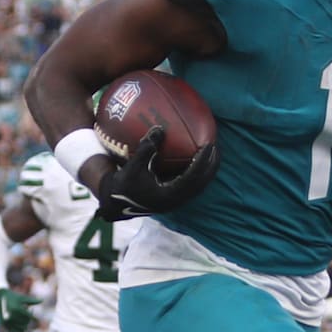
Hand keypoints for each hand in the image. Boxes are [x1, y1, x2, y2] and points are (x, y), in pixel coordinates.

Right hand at [0, 288, 40, 331]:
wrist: (0, 298)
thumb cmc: (13, 297)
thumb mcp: (22, 297)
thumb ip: (32, 301)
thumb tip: (42, 300)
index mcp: (16, 309)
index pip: (28, 316)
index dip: (31, 313)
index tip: (31, 309)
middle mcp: (11, 316)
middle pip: (25, 322)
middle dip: (28, 318)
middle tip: (27, 314)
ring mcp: (7, 321)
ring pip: (20, 328)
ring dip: (25, 325)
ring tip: (25, 320)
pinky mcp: (4, 324)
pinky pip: (14, 331)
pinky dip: (19, 331)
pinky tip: (22, 326)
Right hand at [97, 127, 220, 221]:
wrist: (116, 203)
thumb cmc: (123, 185)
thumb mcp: (133, 167)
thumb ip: (146, 149)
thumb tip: (159, 128)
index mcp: (169, 195)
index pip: (193, 177)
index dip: (203, 160)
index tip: (209, 145)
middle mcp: (177, 200)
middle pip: (202, 182)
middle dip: (211, 164)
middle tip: (215, 146)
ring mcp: (177, 200)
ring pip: (200, 184)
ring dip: (208, 168)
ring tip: (213, 151)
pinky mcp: (175, 198)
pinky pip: (193, 184)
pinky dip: (198, 171)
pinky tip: (198, 157)